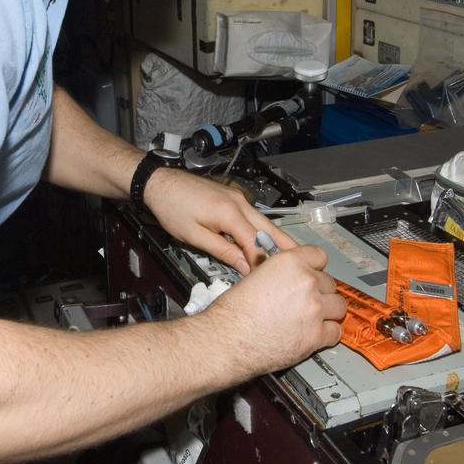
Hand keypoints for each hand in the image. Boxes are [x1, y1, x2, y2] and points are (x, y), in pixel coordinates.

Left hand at [142, 168, 298, 273]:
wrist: (159, 183)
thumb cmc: (172, 208)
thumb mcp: (194, 236)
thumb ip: (222, 251)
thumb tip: (244, 267)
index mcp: (230, 213)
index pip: (256, 243)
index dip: (264, 263)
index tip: (271, 279)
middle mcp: (240, 203)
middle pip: (270, 229)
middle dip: (287, 248)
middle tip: (305, 263)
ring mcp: (238, 198)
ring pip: (265, 222)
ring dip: (278, 239)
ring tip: (293, 256)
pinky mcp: (233, 198)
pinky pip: (255, 217)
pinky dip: (264, 231)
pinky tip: (268, 242)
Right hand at [202, 245, 345, 373]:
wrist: (227, 339)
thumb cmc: (233, 312)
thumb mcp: (254, 276)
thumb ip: (278, 272)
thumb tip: (287, 275)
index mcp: (289, 263)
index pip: (319, 256)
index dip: (315, 267)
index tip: (314, 274)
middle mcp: (306, 282)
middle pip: (330, 283)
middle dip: (320, 292)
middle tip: (306, 301)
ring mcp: (314, 309)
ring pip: (338, 306)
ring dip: (328, 312)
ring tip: (313, 317)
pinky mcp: (316, 335)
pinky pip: (335, 332)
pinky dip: (327, 334)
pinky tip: (314, 334)